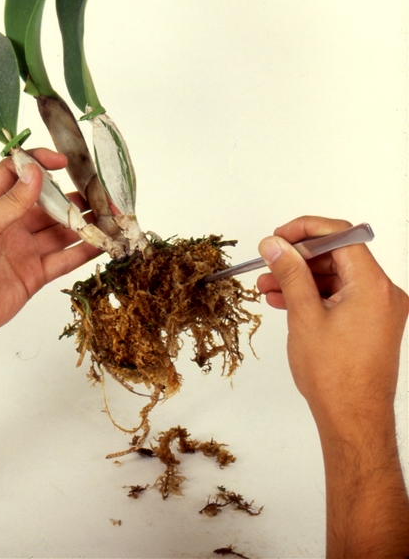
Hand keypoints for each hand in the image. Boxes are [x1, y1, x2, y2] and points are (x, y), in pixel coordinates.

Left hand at [0, 148, 100, 348]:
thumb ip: (12, 200)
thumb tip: (36, 171)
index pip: (18, 173)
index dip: (39, 163)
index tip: (63, 162)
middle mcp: (12, 225)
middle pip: (49, 204)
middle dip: (73, 197)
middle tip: (100, 192)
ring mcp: (25, 250)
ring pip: (61, 231)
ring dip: (84, 223)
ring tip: (110, 216)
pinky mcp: (35, 275)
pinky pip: (64, 259)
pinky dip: (84, 251)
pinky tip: (102, 243)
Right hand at [257, 216, 408, 557]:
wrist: (353, 421)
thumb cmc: (336, 378)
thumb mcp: (304, 316)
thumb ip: (290, 273)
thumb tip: (275, 245)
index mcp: (374, 285)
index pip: (341, 235)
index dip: (306, 230)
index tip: (280, 236)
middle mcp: (383, 293)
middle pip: (338, 254)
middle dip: (299, 257)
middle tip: (270, 262)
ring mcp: (379, 309)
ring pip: (336, 276)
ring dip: (302, 278)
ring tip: (268, 286)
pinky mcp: (372, 323)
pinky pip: (341, 295)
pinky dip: (315, 295)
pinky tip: (285, 301)